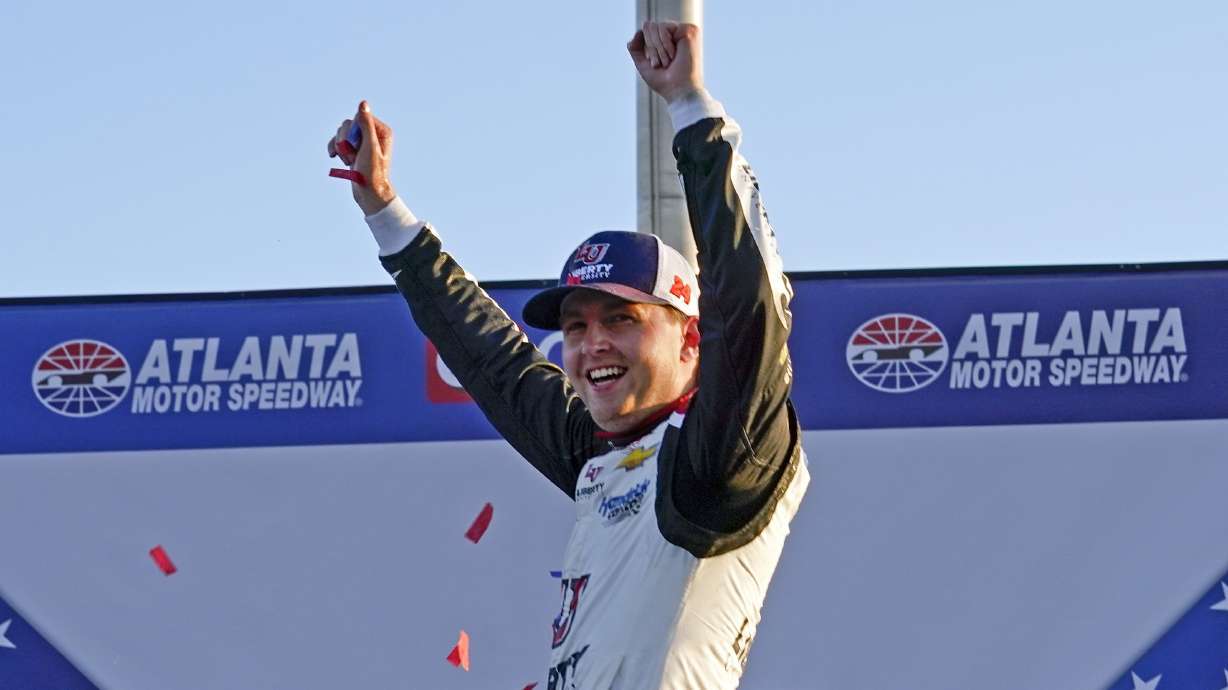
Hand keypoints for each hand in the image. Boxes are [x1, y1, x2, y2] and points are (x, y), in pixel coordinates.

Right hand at [327, 100, 396, 215]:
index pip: (358, 118)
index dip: (353, 132)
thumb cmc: (372, 172)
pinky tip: (333, 156)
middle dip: (345, 141)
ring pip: (341, 133)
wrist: (368, 193)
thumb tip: (363, 104)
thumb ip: (366, 125)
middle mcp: (372, 134)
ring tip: (349, 161)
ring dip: (341, 147)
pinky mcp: (353, 149)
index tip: (357, 147)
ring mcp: (361, 142)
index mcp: (381, 130)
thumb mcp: (369, 147)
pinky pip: (337, 141)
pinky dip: (334, 148)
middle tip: (352, 156)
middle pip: (348, 125)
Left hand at [627, 21, 702, 102]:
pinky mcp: (689, 29)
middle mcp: (675, 33)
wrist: (678, 90)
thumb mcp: (643, 64)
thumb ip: (636, 48)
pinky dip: (664, 44)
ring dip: (658, 49)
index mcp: (667, 40)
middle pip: (649, 27)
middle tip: (663, 64)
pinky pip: (663, 27)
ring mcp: (682, 31)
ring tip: (669, 61)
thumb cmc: (663, 81)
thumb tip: (638, 31)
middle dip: (652, 48)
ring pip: (655, 27)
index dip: (647, 48)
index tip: (656, 65)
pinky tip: (674, 54)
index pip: (646, 31)